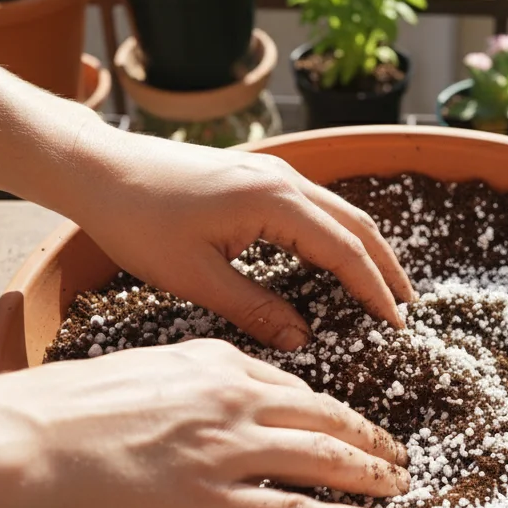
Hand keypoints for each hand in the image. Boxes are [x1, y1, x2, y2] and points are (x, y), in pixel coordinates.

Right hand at [4, 339, 409, 507]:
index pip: (295, 388)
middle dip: (369, 439)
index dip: (333, 412)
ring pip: (325, 461)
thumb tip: (219, 399)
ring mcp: (229, 452)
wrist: (28, 437)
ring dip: (370, 476)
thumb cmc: (68, 406)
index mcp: (216, 364)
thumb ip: (194, 382)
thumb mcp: (144, 369)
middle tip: (397, 456)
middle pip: (326, 419)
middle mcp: (235, 401)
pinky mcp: (214, 504)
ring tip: (396, 489)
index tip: (353, 425)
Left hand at [65, 128, 414, 351]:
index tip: (396, 324)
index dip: (374, 290)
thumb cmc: (139, 222)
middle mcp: (284, 180)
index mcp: (274, 202)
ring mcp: (273, 172)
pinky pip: (316, 205)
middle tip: (408, 308)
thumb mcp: (195, 278)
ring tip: (384, 286)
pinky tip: (335, 260)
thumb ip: (254, 309)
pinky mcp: (258, 175)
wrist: (100, 168)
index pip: (345, 250)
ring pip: (339, 211)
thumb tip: (303, 338)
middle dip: (386, 267)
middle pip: (357, 224)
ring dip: (366, 247)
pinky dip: (338, 234)